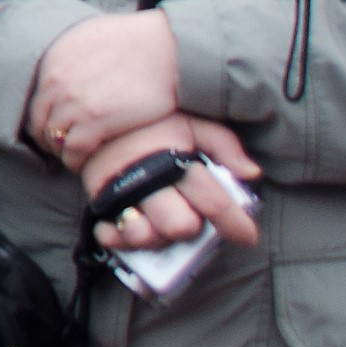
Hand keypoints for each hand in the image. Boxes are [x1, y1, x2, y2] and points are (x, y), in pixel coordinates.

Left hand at [25, 9, 182, 168]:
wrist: (169, 47)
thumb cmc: (140, 39)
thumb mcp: (92, 35)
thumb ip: (74, 54)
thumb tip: (72, 65)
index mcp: (54, 58)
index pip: (37, 99)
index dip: (44, 117)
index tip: (53, 127)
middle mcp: (58, 80)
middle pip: (40, 121)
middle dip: (47, 137)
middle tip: (60, 148)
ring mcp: (74, 101)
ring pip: (54, 137)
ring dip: (61, 151)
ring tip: (73, 158)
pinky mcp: (96, 120)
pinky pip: (73, 149)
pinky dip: (74, 161)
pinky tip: (82, 164)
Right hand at [77, 112, 265, 254]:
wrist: (93, 105)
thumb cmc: (151, 120)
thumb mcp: (190, 121)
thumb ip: (223, 144)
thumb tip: (252, 172)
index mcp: (176, 159)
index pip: (214, 201)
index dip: (236, 224)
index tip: (247, 236)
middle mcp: (149, 180)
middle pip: (179, 226)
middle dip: (192, 227)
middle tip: (192, 215)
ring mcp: (120, 192)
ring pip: (144, 236)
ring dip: (158, 236)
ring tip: (161, 224)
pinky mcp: (97, 200)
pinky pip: (108, 235)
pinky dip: (120, 240)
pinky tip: (130, 230)